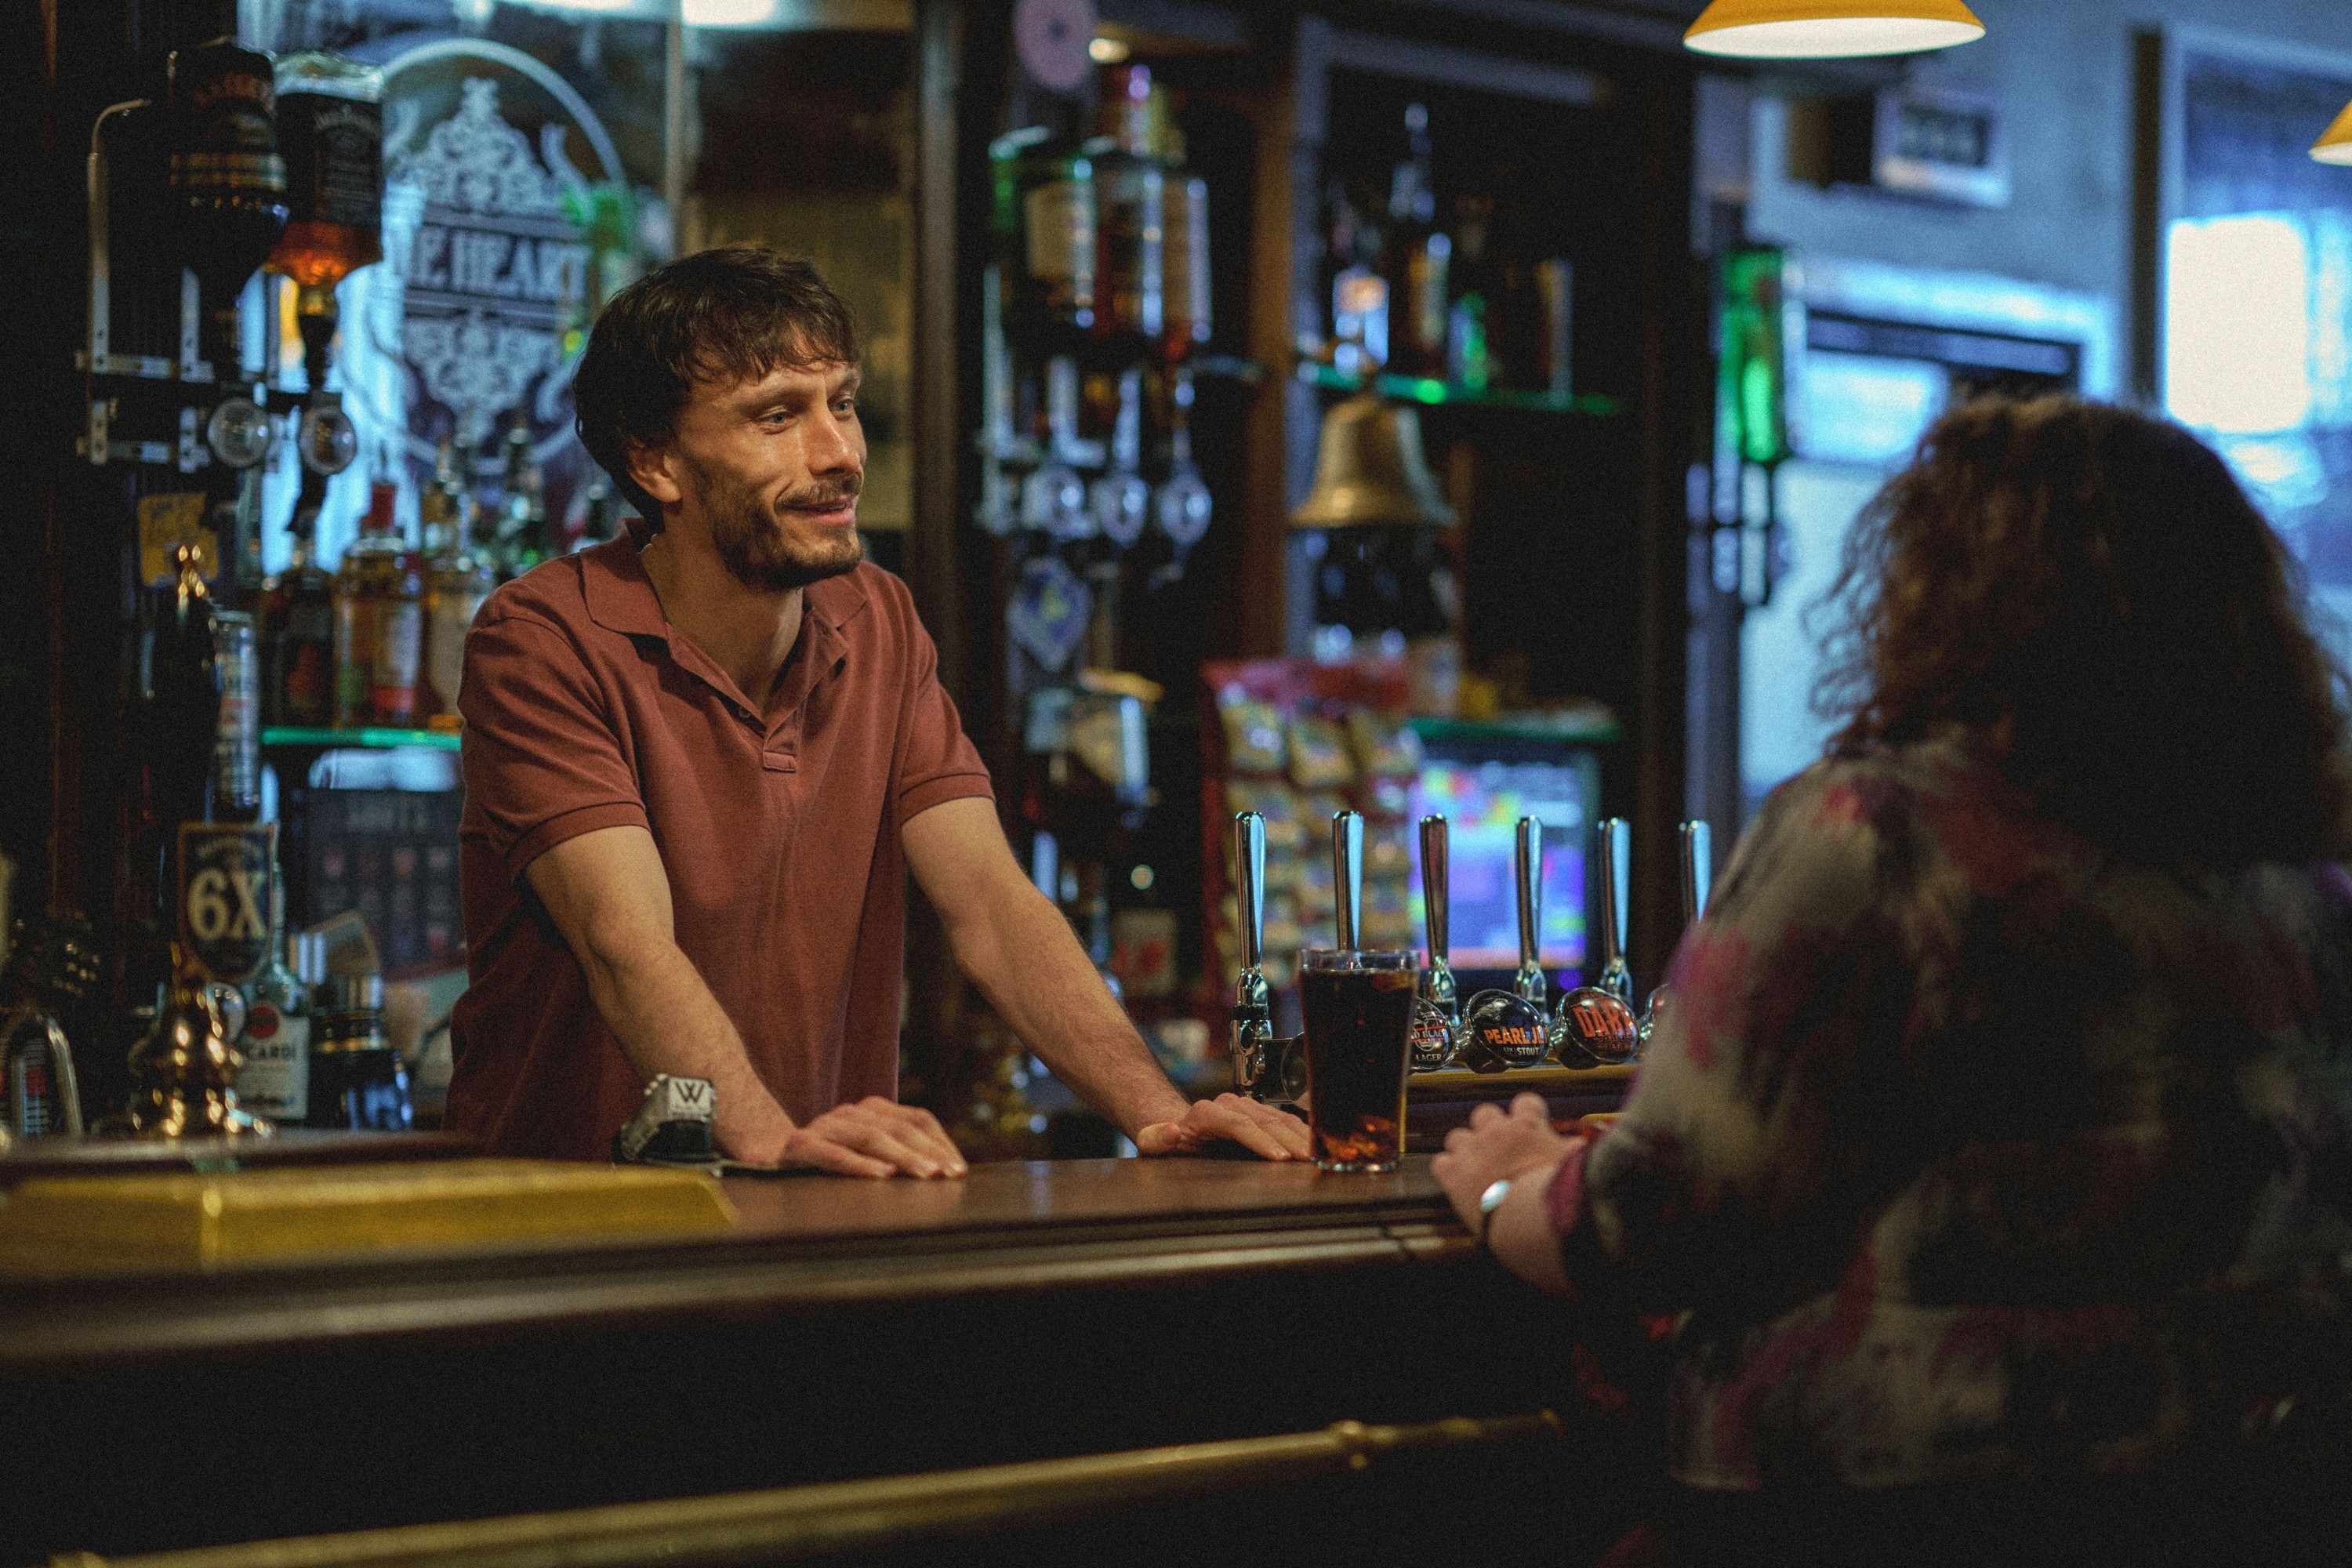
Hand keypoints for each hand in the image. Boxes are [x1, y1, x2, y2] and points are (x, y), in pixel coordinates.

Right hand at [774, 1096, 969, 1178]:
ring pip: (870, 1137)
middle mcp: (851, 1113)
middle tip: (950, 1174)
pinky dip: (858, 1164)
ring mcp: (825, 1126)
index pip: (916, 1119)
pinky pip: (832, 1154)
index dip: (941, 1141)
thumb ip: (895, 1156)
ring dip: (902, 1157)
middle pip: (898, 1127)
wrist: (760, 1151)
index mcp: (871, 1111)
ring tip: (926, 1175)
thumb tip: (944, 1174)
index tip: (959, 1168)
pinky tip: (880, 1176)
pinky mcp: (798, 1145)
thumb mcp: (863, 1154)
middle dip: (928, 1151)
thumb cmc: (823, 1158)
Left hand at [1134, 1093, 1314, 1161]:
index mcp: (1207, 1112)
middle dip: (1289, 1142)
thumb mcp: (1152, 1142)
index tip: (1279, 1158)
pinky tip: (1318, 1147)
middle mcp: (1231, 1104)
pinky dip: (1303, 1134)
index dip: (1260, 1141)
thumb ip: (1155, 1138)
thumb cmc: (1169, 1142)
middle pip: (1265, 1121)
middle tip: (1308, 1161)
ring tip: (1318, 1156)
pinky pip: (1287, 1122)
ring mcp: (1249, 1107)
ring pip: (1280, 1119)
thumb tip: (1169, 1130)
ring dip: (1301, 1138)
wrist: (1183, 1129)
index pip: (1238, 1124)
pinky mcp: (1263, 1114)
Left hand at [1431, 1093, 1574, 1231]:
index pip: (1525, 1102)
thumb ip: (1574, 1150)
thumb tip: (1581, 1148)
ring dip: (1465, 1149)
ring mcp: (1472, 1151)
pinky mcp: (1453, 1174)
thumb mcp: (1575, 1164)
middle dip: (1489, 1127)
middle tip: (1498, 1147)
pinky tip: (1456, 1181)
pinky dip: (1447, 1171)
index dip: (1526, 1110)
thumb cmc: (1555, 1194)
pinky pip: (1440, 1163)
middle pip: (1485, 1114)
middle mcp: (1496, 1133)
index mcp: (1528, 1127)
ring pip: (1458, 1136)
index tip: (1529, 1118)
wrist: (1531, 1217)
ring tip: (1476, 1166)